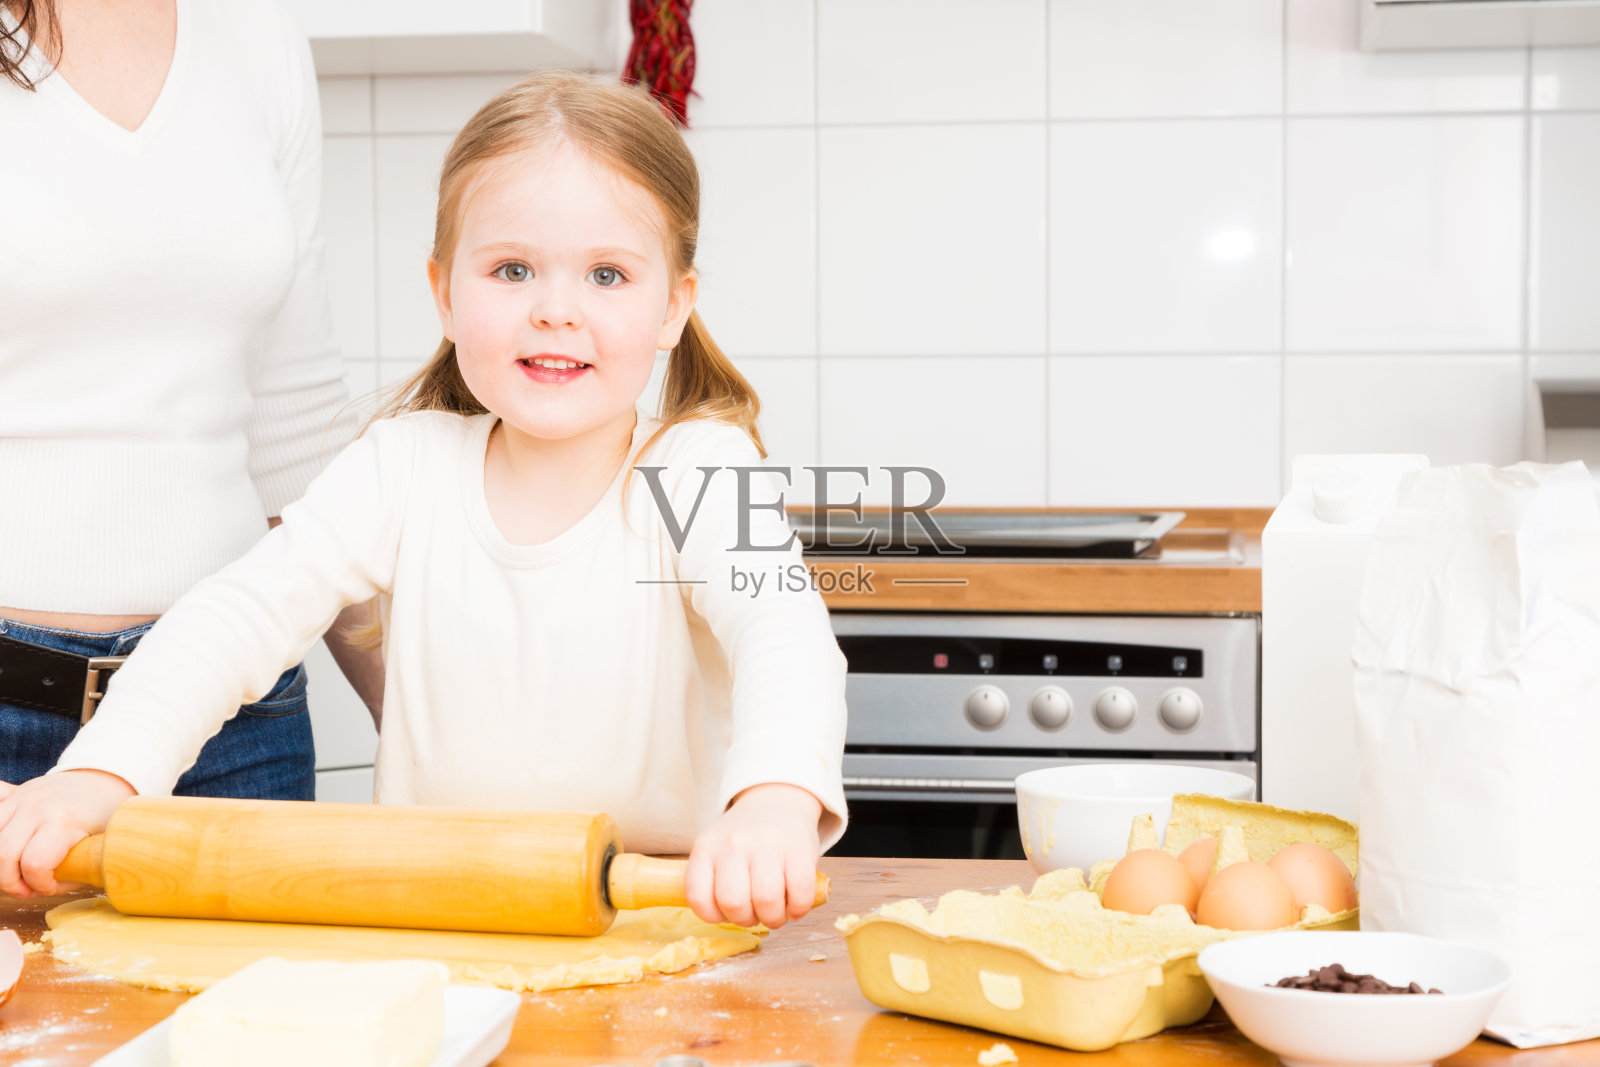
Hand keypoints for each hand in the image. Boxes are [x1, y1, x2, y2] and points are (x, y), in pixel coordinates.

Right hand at [0, 770, 134, 897]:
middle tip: (28, 889)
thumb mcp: (103, 840)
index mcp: (62, 821)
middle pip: (3, 856)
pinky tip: (10, 850)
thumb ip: (80, 867)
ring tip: (17, 872)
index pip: (35, 864)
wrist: (102, 778)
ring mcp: (20, 800)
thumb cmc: (105, 813)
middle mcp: (36, 808)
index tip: (53, 887)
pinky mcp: (11, 797)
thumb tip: (56, 890)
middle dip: (11, 883)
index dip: (41, 885)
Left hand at [685, 783, 822, 929]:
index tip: (726, 914)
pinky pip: (799, 892)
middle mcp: (734, 843)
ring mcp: (767, 844)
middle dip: (746, 920)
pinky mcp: (798, 848)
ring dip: (773, 918)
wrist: (777, 801)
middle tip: (755, 916)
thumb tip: (721, 917)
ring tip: (776, 914)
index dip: (713, 916)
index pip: (698, 896)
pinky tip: (796, 906)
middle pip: (733, 902)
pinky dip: (799, 909)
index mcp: (707, 847)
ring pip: (766, 900)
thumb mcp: (716, 848)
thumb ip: (712, 879)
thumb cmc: (744, 838)